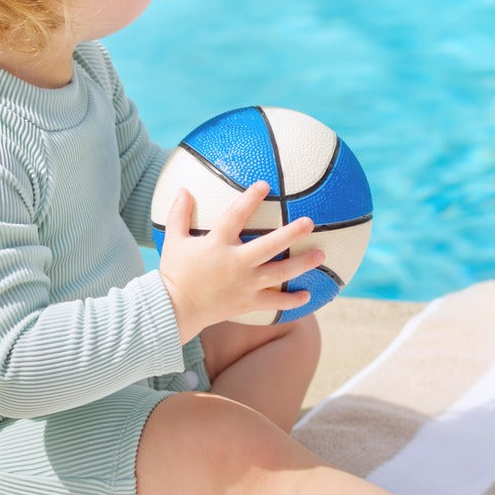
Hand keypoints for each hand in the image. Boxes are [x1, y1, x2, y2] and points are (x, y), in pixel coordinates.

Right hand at [158, 181, 324, 341]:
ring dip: (302, 264)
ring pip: (279, 273)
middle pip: (269, 246)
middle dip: (291, 233)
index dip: (250, 199)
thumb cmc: (175, 272)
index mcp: (217, 244)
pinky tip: (307, 295)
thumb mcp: (173, 240)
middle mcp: (235, 263)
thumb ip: (178, 214)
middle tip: (310, 222)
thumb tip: (183, 189)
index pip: (235, 216)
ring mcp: (244, 285)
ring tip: (321, 254)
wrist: (175, 310)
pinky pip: (274, 302)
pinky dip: (292, 300)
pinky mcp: (247, 303)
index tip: (265, 185)